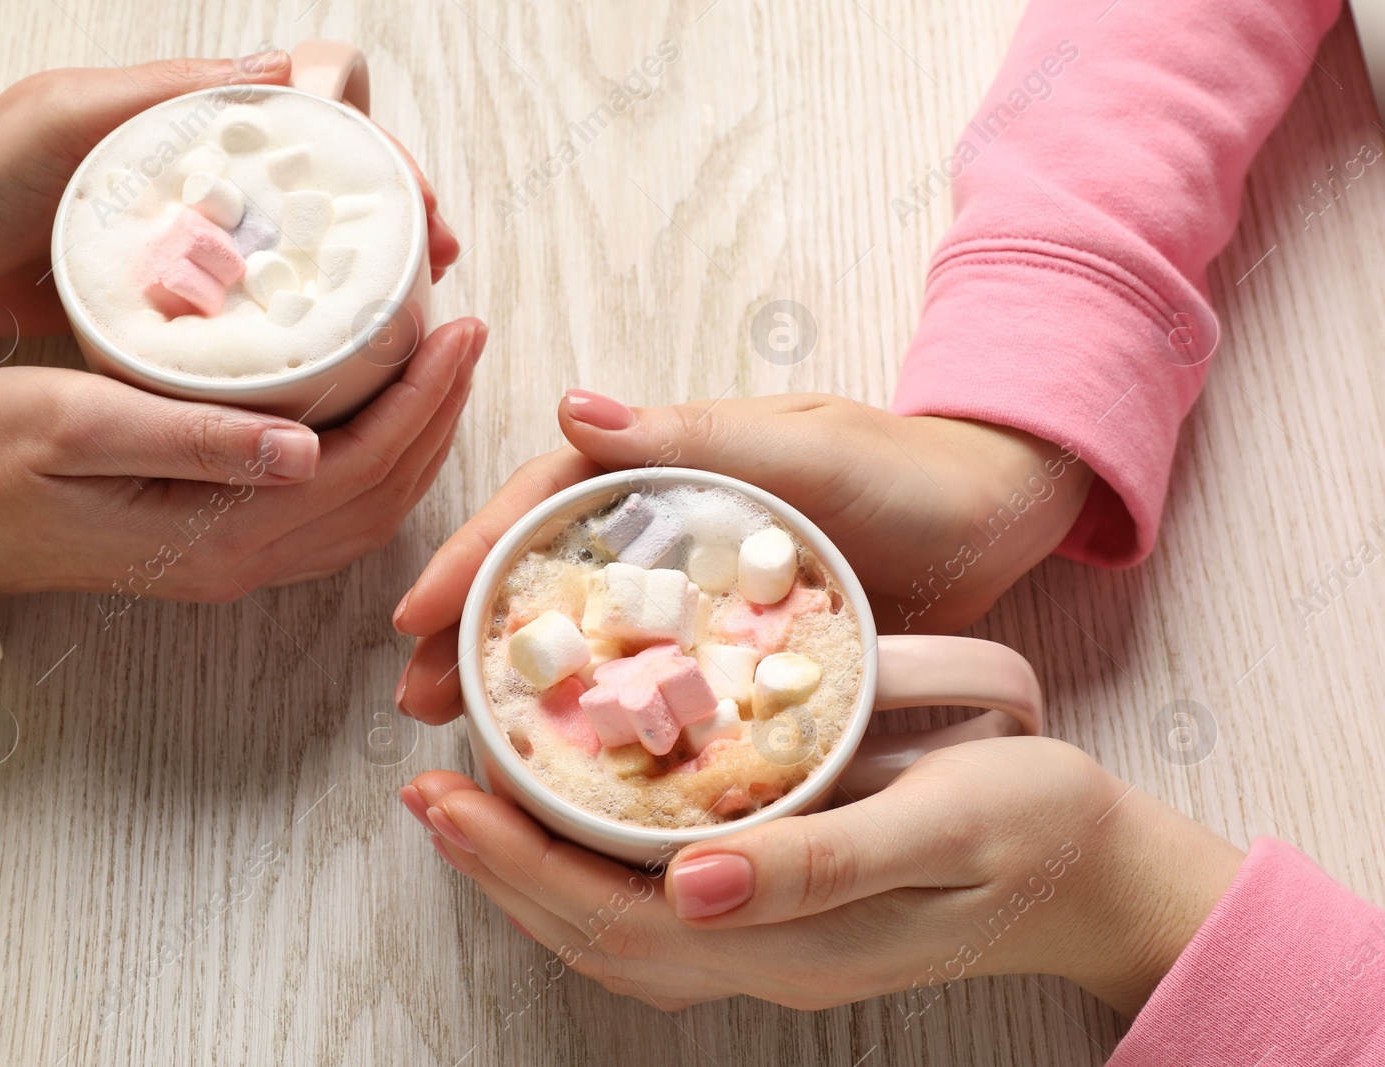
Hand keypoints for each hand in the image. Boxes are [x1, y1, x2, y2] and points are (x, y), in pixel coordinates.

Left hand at [0, 51, 460, 337]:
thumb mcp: (69, 116)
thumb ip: (167, 96)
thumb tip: (290, 72)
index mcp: (202, 119)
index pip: (324, 113)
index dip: (381, 151)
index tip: (412, 200)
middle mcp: (219, 176)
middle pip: (338, 186)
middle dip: (401, 218)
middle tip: (437, 265)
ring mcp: (209, 241)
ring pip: (316, 250)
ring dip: (374, 277)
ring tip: (414, 317)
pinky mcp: (192, 303)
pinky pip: (271, 308)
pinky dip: (317, 327)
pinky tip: (347, 354)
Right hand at [0, 318, 484, 602]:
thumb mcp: (75, 425)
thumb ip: (191, 439)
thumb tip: (306, 448)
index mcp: (222, 531)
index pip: (360, 465)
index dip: (420, 398)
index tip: (456, 330)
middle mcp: (246, 559)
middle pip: (383, 493)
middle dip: (439, 413)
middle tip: (469, 335)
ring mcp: (240, 563)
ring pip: (369, 514)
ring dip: (419, 444)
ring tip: (445, 370)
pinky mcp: (226, 549)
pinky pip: (335, 519)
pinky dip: (381, 470)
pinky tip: (386, 421)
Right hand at [393, 391, 1093, 721]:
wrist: (999, 517)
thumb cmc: (905, 468)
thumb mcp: (804, 446)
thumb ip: (695, 437)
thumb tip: (571, 405)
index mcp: (665, 470)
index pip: (545, 509)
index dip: (476, 557)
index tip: (416, 615)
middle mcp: (667, 533)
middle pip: (548, 583)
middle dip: (474, 637)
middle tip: (418, 705)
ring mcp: (697, 597)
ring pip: (592, 642)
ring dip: (526, 688)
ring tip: (468, 745)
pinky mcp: (735, 652)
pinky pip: (655, 688)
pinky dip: (608, 723)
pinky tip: (573, 770)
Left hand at [401, 737, 1244, 1014]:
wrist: (1095, 874)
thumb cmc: (1031, 832)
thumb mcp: (944, 824)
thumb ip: (822, 861)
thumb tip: (690, 881)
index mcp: (784, 940)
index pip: (612, 916)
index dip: (517, 860)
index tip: (444, 792)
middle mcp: (758, 955)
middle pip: (592, 931)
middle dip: (497, 865)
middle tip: (426, 789)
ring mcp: (767, 942)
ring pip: (613, 926)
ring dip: (532, 870)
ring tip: (470, 803)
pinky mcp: (780, 913)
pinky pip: (652, 904)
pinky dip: (588, 866)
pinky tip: (571, 817)